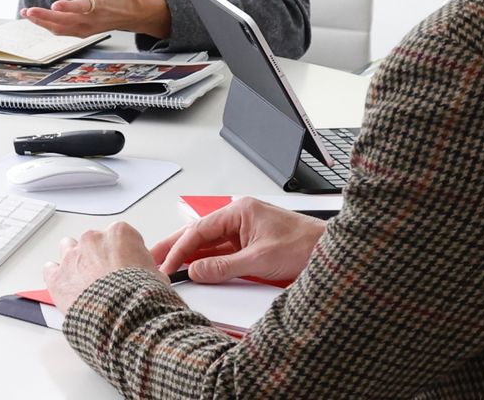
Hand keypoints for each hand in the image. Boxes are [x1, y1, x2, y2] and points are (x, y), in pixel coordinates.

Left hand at [24, 0, 169, 37]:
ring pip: (60, 29)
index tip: (55, 5)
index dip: (68, 7)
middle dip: (44, 17)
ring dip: (42, 22)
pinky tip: (38, 20)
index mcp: (99, 5)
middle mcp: (90, 19)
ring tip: (27, 14)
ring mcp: (86, 28)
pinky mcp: (83, 32)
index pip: (81, 7)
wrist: (135, 14)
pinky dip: (49, 27)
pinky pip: (63, 31)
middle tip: (28, 11)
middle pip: (64, 21)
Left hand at [42, 222, 160, 312]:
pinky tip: (65, 284)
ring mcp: (73, 256)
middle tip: (108, 277)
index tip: (128, 266)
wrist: (121, 317)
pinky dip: (56, 275)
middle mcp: (94, 240)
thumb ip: (147, 268)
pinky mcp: (58, 276)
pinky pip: (50, 268)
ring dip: (75, 260)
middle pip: (94, 241)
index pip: (122, 237)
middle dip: (99, 256)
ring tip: (84, 278)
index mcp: (120, 234)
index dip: (125, 253)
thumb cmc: (139, 297)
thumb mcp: (157, 277)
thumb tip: (149, 275)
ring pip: (68, 247)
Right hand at [152, 197, 326, 284]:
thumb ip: (224, 266)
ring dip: (190, 258)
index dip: (180, 249)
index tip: (166, 265)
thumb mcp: (260, 259)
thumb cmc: (305, 246)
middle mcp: (240, 219)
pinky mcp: (251, 248)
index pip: (200, 230)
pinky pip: (222, 256)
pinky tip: (194, 272)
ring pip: (209, 246)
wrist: (331, 254)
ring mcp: (245, 234)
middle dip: (176, 248)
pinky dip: (207, 265)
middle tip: (152, 259)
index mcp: (240, 211)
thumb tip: (196, 270)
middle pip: (200, 235)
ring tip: (167, 268)